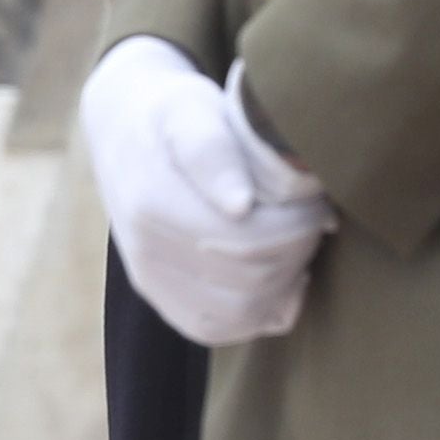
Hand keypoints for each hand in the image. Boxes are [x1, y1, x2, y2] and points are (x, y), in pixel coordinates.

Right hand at [85, 34, 333, 346]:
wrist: (125, 123)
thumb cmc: (174, 112)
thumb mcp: (194, 110)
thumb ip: (213, 151)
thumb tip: (238, 205)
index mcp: (154, 203)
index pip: (254, 241)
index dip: (300, 225)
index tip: (314, 199)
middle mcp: (145, 248)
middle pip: (252, 278)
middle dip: (297, 251)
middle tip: (308, 219)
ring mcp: (148, 275)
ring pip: (239, 313)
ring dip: (281, 285)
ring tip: (290, 246)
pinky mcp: (156, 291)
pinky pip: (212, 328)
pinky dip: (253, 314)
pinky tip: (270, 279)